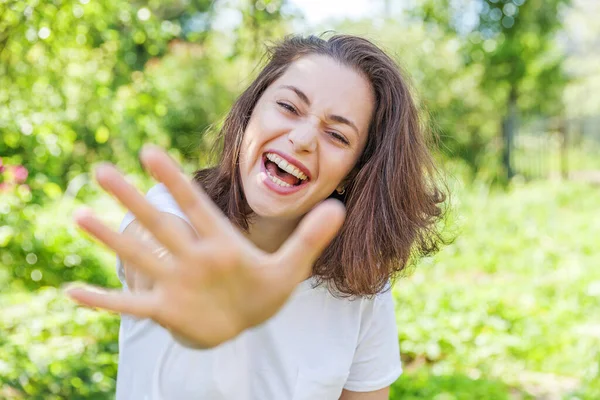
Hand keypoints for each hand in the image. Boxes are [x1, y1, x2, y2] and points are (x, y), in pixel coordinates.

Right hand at [66, 145, 345, 347]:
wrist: (246, 320)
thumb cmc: (264, 290)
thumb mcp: (292, 265)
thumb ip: (311, 237)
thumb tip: (339, 206)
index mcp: (219, 241)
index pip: (195, 205)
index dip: (174, 180)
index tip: (149, 151)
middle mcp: (191, 255)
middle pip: (160, 224)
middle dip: (133, 199)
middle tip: (102, 170)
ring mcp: (176, 282)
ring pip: (140, 256)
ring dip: (111, 238)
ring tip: (80, 215)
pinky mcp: (166, 309)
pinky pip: (130, 305)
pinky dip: (104, 301)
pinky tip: (71, 293)